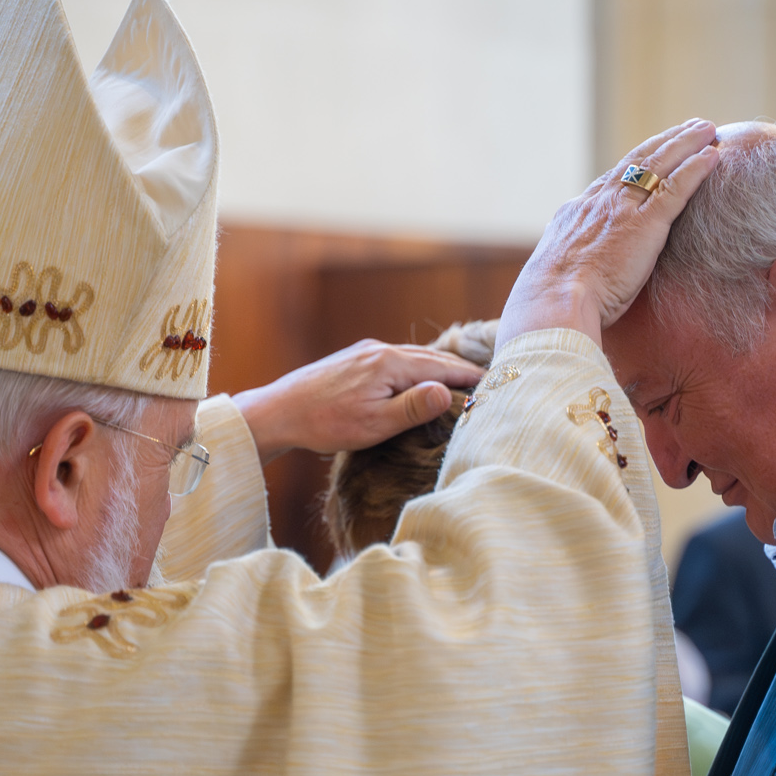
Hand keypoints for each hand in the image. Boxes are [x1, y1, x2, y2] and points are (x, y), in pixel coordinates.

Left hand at [232, 340, 484, 465]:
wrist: (279, 411)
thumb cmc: (326, 424)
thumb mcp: (375, 424)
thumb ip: (413, 408)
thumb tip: (447, 390)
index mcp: (390, 364)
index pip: (442, 368)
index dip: (469, 377)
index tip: (496, 383)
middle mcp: (380, 351)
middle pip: (431, 357)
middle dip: (459, 367)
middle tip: (487, 378)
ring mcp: (365, 352)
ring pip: (413, 356)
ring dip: (438, 365)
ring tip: (460, 375)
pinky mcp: (354, 359)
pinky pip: (396, 358)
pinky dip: (417, 365)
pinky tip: (419, 374)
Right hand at [499, 119, 722, 348]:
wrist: (553, 302)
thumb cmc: (552, 300)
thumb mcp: (556, 271)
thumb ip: (573, 261)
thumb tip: (575, 269)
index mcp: (578, 212)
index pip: (612, 178)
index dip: (637, 162)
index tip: (653, 150)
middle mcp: (600, 201)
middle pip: (638, 161)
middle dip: (665, 142)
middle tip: (688, 127)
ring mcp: (622, 210)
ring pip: (659, 165)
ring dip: (685, 143)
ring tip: (707, 129)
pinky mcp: (644, 224)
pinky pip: (675, 189)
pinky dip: (695, 169)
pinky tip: (713, 156)